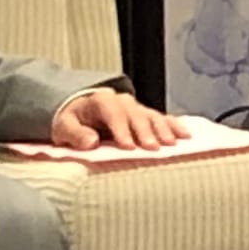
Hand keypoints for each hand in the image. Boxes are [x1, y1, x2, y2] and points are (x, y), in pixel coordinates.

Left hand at [51, 88, 183, 149]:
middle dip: (145, 132)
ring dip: (162, 130)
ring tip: (170, 144)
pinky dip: (174, 126)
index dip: (121, 129)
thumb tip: (91, 142)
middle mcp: (122, 102)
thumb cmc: (72, 122)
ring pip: (152, 116)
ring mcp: (136, 108)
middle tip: (152, 148)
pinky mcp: (146, 116)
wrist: (79, 112)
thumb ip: (75, 134)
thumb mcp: (64, 127)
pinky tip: (185, 135)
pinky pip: (163, 119)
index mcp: (100, 101)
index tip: (128, 146)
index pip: (113, 113)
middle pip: (136, 115)